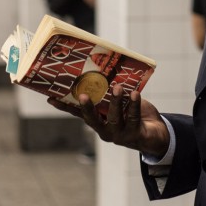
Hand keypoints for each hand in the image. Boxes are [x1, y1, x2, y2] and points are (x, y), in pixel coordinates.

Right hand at [47, 84, 169, 158]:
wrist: (154, 135)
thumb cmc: (131, 115)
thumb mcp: (118, 105)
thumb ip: (109, 94)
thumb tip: (101, 70)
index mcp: (98, 122)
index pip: (78, 114)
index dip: (65, 107)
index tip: (51, 98)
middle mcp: (105, 131)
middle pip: (93, 120)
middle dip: (87, 108)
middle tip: (82, 95)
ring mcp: (119, 135)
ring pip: (115, 118)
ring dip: (115, 101)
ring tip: (117, 87)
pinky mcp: (135, 135)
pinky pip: (133, 118)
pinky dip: (133, 105)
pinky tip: (134, 94)